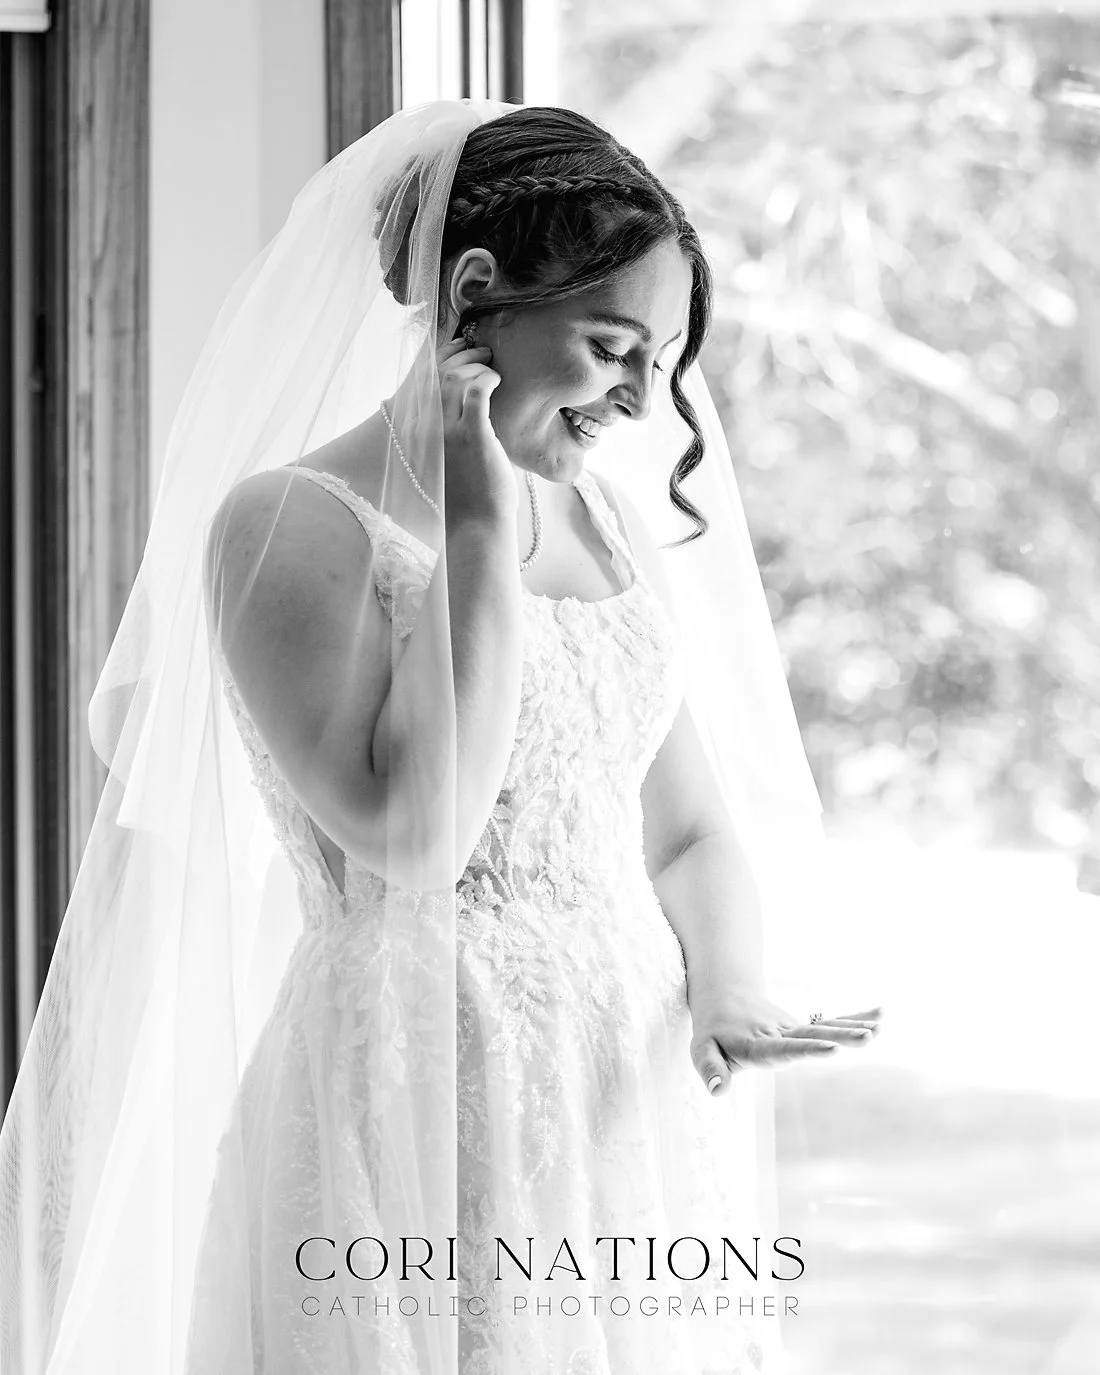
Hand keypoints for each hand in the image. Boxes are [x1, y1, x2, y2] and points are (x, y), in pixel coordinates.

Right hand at [436, 337, 514, 525]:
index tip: (460, 347)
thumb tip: (464, 405)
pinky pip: (476, 393)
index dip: (441, 357)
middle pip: (439, 375)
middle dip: (463, 356)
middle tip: (484, 353)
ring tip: (492, 369)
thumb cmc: (466, 495)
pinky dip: (486, 380)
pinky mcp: (472, 437)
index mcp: (418, 432)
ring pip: (457, 379)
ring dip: (477, 367)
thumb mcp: (446, 458)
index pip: (423, 380)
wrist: (475, 525)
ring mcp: (448, 433)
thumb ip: (446, 431)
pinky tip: (497, 382)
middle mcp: (427, 429)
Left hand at [686, 980, 882, 1095]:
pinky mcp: (800, 1027)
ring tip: (880, 1027)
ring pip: (825, 1027)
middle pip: (812, 1035)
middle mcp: (779, 1033)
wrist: (724, 995)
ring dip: (853, 1026)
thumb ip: (710, 1070)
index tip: (833, 1048)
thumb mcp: (700, 1050)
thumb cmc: (711, 1030)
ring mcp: (792, 1028)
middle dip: (841, 1036)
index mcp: (757, 1044)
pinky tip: (879, 1017)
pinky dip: (853, 1018)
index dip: (808, 1049)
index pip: (784, 1049)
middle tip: (868, 1037)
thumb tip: (717, 1093)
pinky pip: (829, 1023)